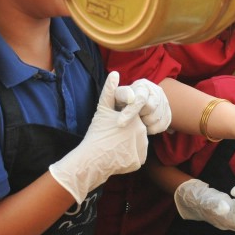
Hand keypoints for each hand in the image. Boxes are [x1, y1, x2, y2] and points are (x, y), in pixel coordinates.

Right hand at [49, 71, 148, 202]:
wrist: (91, 159)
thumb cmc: (96, 133)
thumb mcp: (103, 110)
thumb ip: (110, 91)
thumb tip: (115, 73)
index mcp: (136, 120)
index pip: (134, 120)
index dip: (122, 124)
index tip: (112, 129)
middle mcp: (142, 134)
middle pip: (136, 133)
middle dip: (126, 136)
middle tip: (112, 140)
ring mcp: (141, 149)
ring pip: (137, 145)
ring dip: (128, 147)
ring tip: (114, 147)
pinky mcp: (138, 162)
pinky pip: (136, 158)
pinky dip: (128, 158)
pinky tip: (117, 156)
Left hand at [115, 79, 170, 133]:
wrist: (134, 105)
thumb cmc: (123, 101)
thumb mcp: (117, 95)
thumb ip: (121, 94)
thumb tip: (130, 97)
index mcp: (143, 85)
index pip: (140, 98)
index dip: (131, 111)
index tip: (120, 123)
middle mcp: (156, 91)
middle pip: (150, 108)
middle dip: (139, 115)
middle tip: (132, 117)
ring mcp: (164, 101)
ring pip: (156, 118)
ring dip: (145, 123)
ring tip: (138, 120)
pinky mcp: (168, 113)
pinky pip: (162, 125)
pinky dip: (152, 129)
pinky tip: (145, 125)